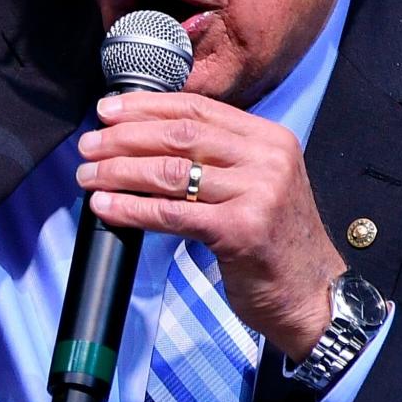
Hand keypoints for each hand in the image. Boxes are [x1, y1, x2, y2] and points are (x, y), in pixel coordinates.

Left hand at [75, 91, 345, 360]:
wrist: (313, 295)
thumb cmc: (274, 241)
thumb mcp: (257, 183)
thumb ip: (219, 157)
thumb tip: (148, 138)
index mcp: (269, 138)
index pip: (198, 107)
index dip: (147, 106)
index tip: (109, 110)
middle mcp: (267, 157)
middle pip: (180, 134)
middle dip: (125, 137)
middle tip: (88, 145)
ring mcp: (257, 192)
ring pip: (171, 171)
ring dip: (120, 171)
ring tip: (88, 175)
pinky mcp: (241, 230)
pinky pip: (172, 214)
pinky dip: (131, 208)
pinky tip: (106, 207)